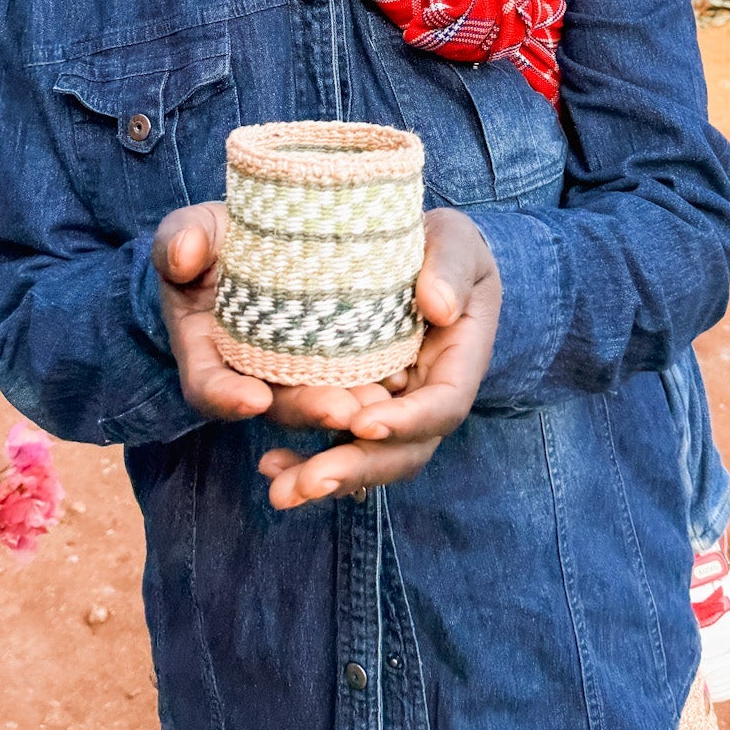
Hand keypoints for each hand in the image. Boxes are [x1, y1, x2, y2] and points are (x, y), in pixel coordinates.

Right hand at [152, 204, 399, 431]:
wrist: (268, 231)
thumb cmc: (219, 234)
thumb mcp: (194, 227)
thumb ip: (182, 237)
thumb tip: (184, 255)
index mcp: (205, 348)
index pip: (206, 385)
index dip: (225, 397)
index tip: (253, 398)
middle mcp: (251, 370)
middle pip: (277, 404)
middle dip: (308, 409)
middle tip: (344, 409)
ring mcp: (295, 368)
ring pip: (321, 400)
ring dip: (351, 405)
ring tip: (383, 400)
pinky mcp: (336, 356)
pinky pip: (353, 378)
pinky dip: (374, 382)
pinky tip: (404, 378)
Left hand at [257, 207, 500, 510]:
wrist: (415, 253)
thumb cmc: (444, 245)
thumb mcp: (457, 240)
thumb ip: (453, 268)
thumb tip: (439, 307)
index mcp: (458, 362)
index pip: (443, 405)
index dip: (408, 422)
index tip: (364, 422)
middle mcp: (425, 397)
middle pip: (401, 451)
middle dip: (356, 468)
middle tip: (309, 483)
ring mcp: (390, 407)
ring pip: (365, 456)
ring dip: (322, 478)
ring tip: (280, 489)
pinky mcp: (355, 403)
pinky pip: (335, 441)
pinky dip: (304, 458)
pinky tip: (270, 465)